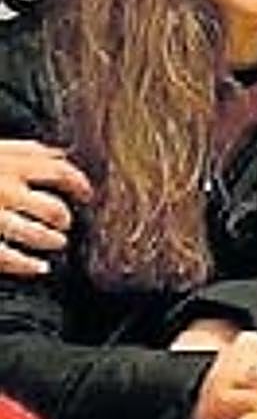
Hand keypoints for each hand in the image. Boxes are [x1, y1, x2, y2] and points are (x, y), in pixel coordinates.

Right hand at [0, 140, 91, 275]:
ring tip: (58, 243)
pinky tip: (39, 268)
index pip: (60, 172)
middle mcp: (6, 190)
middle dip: (64, 218)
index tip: (86, 193)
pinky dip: (29, 265)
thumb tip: (62, 154)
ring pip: (36, 234)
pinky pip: (9, 258)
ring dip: (52, 241)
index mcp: (11, 165)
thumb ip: (26, 150)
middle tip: (67, 223)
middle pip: (53, 208)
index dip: (79, 184)